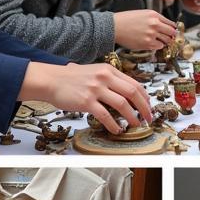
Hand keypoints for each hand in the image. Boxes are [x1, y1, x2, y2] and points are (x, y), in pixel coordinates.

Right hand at [20, 61, 152, 133]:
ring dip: (132, 117)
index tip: (148, 107)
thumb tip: (125, 92)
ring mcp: (95, 89)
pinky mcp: (86, 101)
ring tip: (135, 125)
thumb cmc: (70, 78)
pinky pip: (106, 116)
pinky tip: (116, 130)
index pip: (134, 83)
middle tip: (148, 118)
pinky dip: (114, 125)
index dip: (145, 97)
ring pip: (122, 105)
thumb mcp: (94, 72)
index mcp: (108, 70)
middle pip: (133, 93)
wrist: (50, 80)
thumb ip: (109, 79)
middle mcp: (104, 78)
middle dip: (144, 108)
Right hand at [112, 9, 178, 50]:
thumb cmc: (126, 20)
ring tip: (157, 40)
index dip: (172, 28)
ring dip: (164, 41)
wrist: (115, 26)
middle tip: (169, 38)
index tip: (173, 32)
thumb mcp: (143, 13)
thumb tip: (165, 26)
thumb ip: (155, 19)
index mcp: (154, 15)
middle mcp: (155, 24)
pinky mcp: (147, 43)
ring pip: (167, 40)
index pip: (171, 23)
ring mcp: (152, 34)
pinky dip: (157, 46)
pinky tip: (151, 43)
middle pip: (172, 32)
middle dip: (171, 36)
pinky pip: (159, 46)